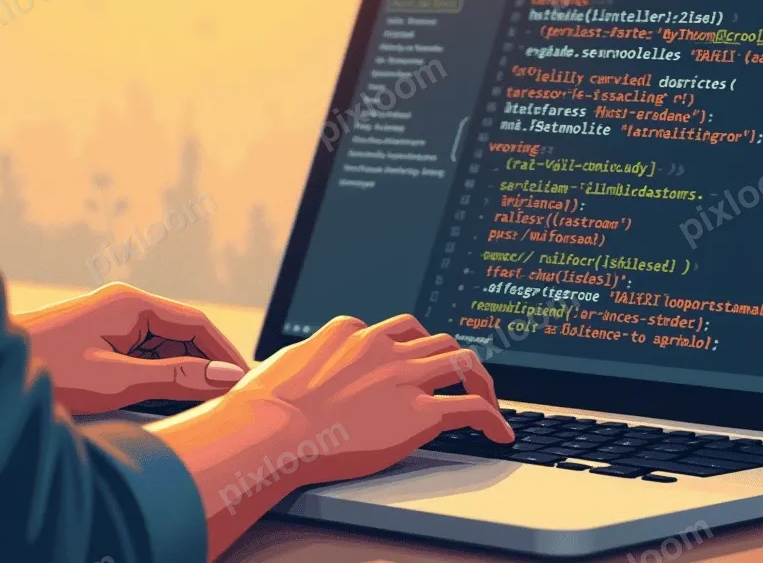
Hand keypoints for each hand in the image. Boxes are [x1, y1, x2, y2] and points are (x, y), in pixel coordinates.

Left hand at [15, 282, 249, 413]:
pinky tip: (166, 403)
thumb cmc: (43, 373)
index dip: (225, 355)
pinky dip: (158, 379)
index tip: (246, 383)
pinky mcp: (95, 344)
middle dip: (206, 367)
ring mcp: (108, 325)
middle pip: (182, 337)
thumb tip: (225, 377)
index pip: (197, 325)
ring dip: (183, 376)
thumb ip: (175, 378)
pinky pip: (141, 359)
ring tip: (203, 407)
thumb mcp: (116, 381)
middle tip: (230, 400)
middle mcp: (123, 308)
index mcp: (131, 305)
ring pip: (163, 350)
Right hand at [148, 314, 512, 558]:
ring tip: (487, 399)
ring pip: (462, 361)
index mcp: (349, 333)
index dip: (407, 348)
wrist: (271, 431)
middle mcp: (382, 347)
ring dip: (479, 380)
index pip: (392, 330)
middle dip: (449, 358)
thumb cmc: (263, 407)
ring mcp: (404, 378)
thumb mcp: (279, 366)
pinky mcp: (420, 413)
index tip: (413, 362)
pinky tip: (499, 433)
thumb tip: (293, 365)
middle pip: (434, 340)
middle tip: (459, 378)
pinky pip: (471, 409)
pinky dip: (493, 418)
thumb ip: (300, 360)